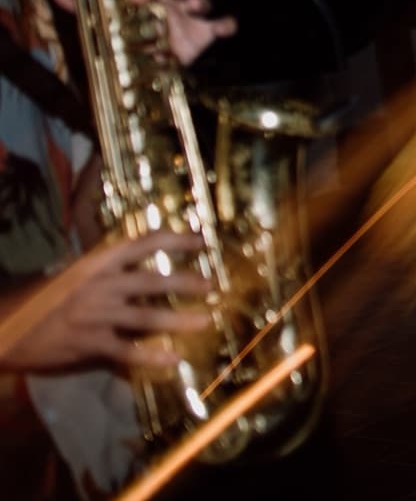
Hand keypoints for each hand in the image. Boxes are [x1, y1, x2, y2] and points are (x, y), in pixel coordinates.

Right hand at [0, 232, 211, 372]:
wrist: (4, 327)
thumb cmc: (38, 300)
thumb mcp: (70, 276)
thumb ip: (103, 272)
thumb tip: (138, 268)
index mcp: (93, 263)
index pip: (141, 243)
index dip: (174, 239)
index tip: (201, 240)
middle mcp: (98, 285)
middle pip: (151, 281)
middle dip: (185, 282)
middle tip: (212, 285)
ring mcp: (95, 315)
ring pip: (146, 316)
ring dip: (179, 319)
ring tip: (206, 320)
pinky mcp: (88, 343)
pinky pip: (127, 351)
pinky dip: (152, 355)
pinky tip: (173, 358)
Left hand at [54, 0, 236, 66]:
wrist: (150, 64)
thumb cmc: (132, 33)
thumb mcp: (107, 19)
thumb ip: (86, 5)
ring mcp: (191, 16)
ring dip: (200, 0)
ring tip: (194, 6)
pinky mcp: (206, 34)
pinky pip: (223, 24)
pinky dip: (227, 24)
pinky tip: (223, 27)